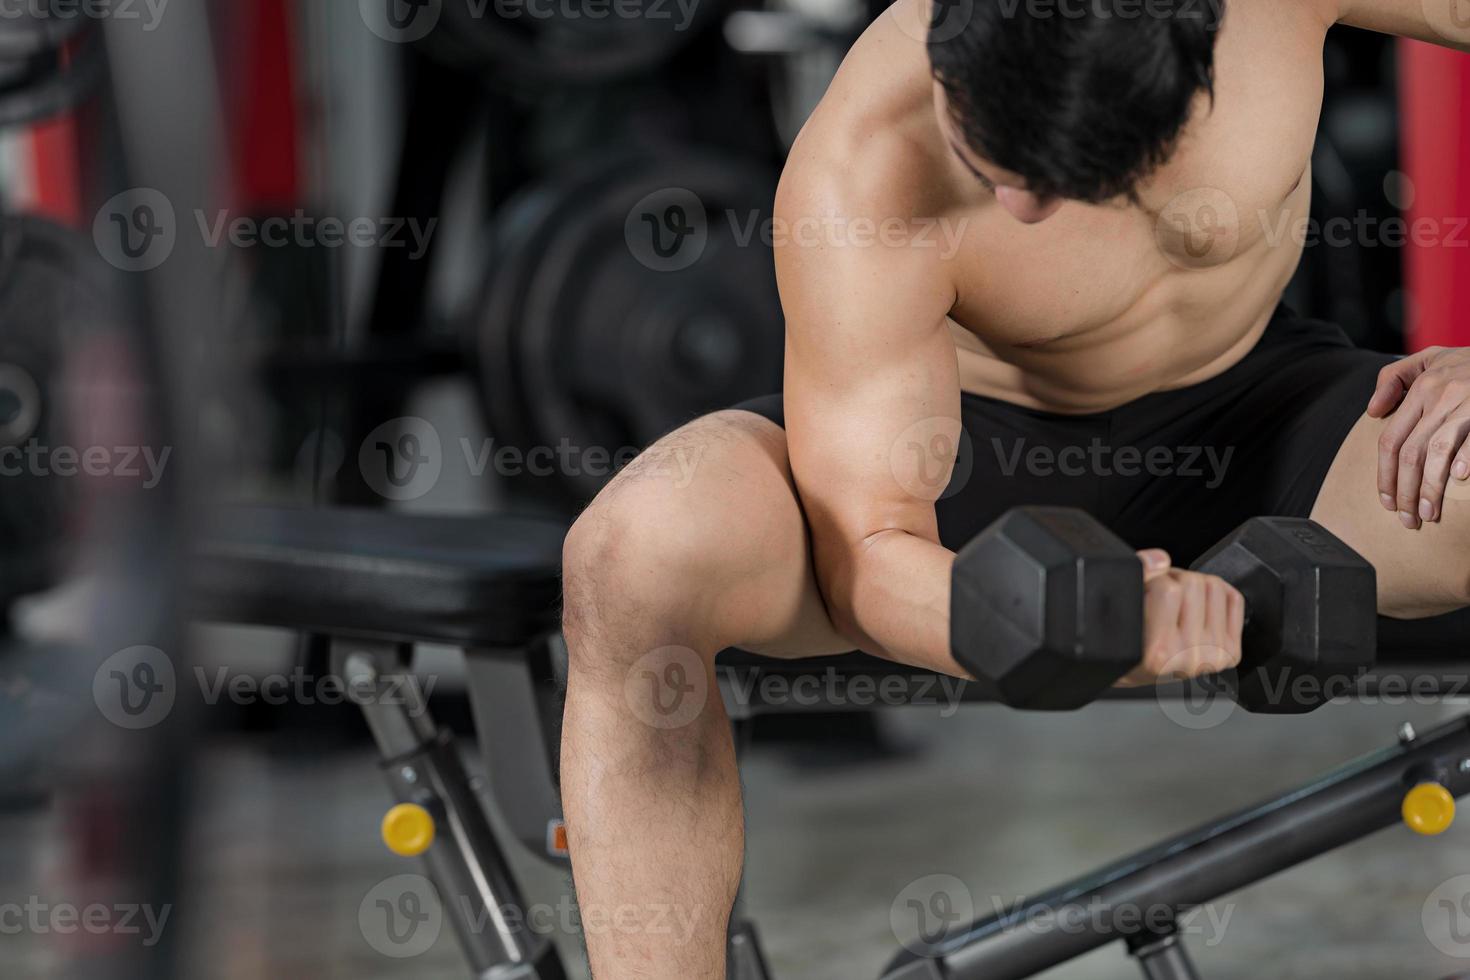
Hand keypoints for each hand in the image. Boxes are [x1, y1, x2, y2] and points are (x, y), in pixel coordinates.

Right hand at [1116, 549, 1244, 687]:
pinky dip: (1217, 595)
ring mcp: (1212, 656)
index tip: (1146, 591)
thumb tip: (1160, 559)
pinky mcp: (1230, 653)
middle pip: (1194, 583)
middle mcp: (1187, 656)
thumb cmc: (1126, 645)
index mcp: (1157, 650)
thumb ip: (1136, 578)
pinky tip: (1198, 607)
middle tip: (1161, 597)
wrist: (1137, 674)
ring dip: (1194, 587)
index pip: (1167, 588)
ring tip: (1177, 603)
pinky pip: (1234, 600)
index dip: (1153, 580)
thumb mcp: (1119, 611)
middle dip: (1174, 581)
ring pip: (1214, 587)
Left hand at [1368, 346, 1469, 528]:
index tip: (1386, 501)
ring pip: (1437, 452)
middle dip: (1405, 491)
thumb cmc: (1468, 362)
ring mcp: (1467, 404)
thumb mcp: (1430, 358)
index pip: (1390, 439)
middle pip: (1410, 452)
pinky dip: (1465, 458)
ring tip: (1428, 514)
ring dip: (1430, 488)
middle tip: (1407, 519)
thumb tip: (1372, 410)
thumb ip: (1395, 378)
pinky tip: (1459, 480)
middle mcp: (1441, 395)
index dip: (1385, 474)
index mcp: (1422, 388)